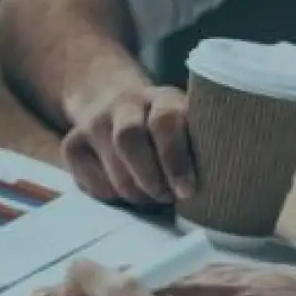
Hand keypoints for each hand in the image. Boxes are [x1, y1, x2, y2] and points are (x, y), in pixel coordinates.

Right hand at [61, 83, 195, 206]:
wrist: (113, 102)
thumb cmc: (167, 132)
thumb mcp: (189, 127)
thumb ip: (204, 148)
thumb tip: (223, 190)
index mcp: (162, 99)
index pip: (164, 121)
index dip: (175, 160)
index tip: (187, 191)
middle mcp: (124, 104)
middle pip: (129, 140)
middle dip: (151, 180)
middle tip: (165, 197)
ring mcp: (92, 122)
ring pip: (114, 173)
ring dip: (137, 195)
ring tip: (151, 196)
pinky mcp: (72, 144)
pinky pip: (92, 186)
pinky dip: (113, 197)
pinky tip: (124, 190)